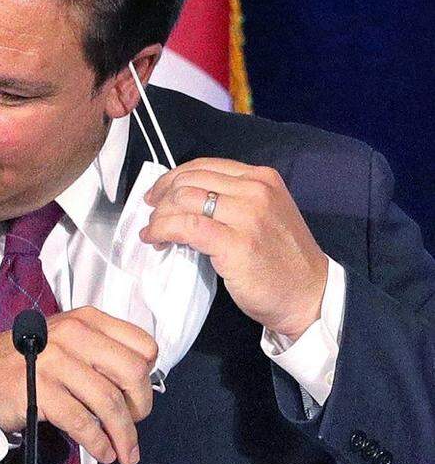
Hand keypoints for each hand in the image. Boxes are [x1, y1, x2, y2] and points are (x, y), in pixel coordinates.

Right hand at [0, 307, 157, 463]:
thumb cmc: (30, 361)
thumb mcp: (68, 340)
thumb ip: (102, 351)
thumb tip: (141, 386)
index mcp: (87, 320)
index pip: (142, 344)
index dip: (147, 375)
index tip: (137, 394)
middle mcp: (74, 334)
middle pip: (132, 373)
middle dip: (141, 406)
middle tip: (134, 424)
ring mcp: (55, 361)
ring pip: (109, 402)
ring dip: (123, 435)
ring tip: (124, 452)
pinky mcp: (41, 390)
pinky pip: (83, 422)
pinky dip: (98, 443)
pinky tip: (102, 452)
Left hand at [144, 159, 328, 339]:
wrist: (311, 296)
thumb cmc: (283, 260)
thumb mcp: (265, 213)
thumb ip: (232, 199)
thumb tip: (182, 197)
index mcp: (262, 178)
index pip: (204, 166)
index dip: (173, 178)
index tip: (158, 192)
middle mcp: (256, 191)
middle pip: (190, 181)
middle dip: (162, 196)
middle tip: (152, 213)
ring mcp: (247, 216)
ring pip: (184, 201)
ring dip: (159, 216)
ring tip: (153, 230)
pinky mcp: (236, 244)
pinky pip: (186, 227)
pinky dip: (163, 230)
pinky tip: (156, 239)